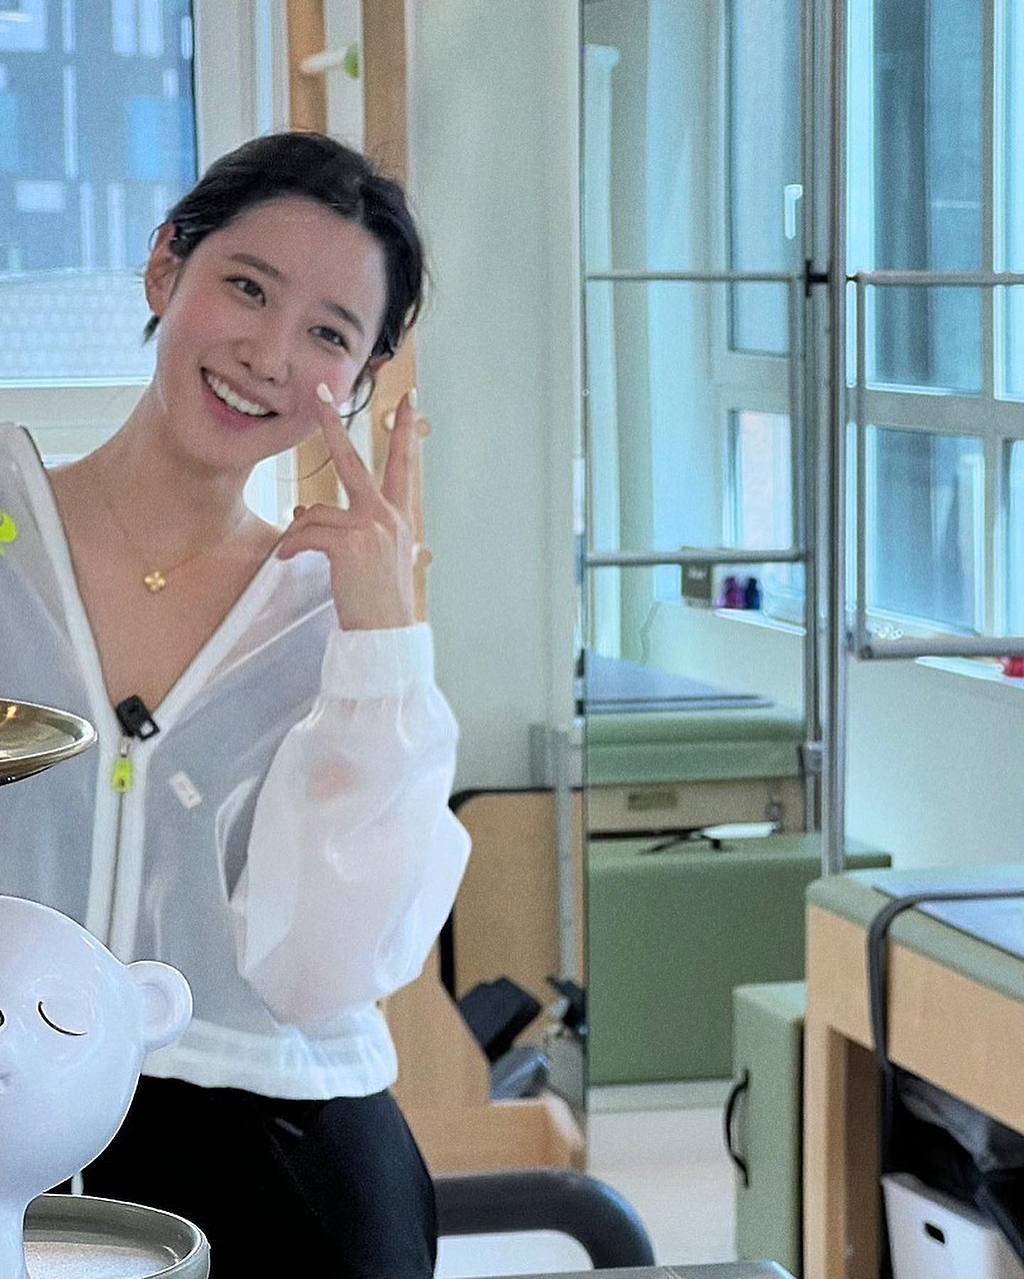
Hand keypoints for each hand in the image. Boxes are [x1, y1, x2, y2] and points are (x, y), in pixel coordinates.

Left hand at [276, 387, 423, 630]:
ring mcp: (370, 527)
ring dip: (300, 532)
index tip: (409, 400)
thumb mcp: (373, 558)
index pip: (403, 465)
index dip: (404, 431)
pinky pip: (306, 533)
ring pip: (316, 511)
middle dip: (333, 426)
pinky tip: (288, 560)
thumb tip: (305, 509)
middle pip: (353, 461)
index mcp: (399, 517)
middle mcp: (387, 515)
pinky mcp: (349, 543)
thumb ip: (346, 528)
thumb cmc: (379, 601)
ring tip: (295, 554)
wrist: (386, 633)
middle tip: (320, 395)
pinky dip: (292, 546)